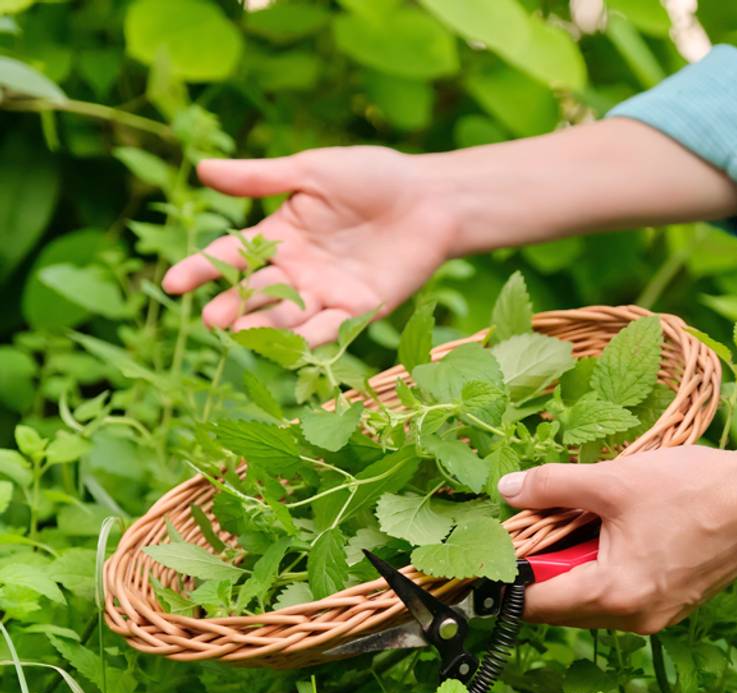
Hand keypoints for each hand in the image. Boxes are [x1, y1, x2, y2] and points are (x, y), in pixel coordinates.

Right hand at [162, 147, 454, 345]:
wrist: (430, 197)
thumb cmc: (372, 176)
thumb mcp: (311, 172)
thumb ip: (261, 178)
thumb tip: (203, 170)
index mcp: (281, 235)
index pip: (233, 255)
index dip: (202, 268)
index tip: (172, 283)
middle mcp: (299, 270)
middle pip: (257, 291)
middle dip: (234, 305)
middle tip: (211, 319)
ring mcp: (328, 293)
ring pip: (289, 315)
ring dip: (265, 325)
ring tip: (239, 332)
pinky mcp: (361, 310)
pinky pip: (332, 328)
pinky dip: (312, 337)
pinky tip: (291, 345)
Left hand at [498, 446, 736, 631]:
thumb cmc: (693, 489)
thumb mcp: (612, 480)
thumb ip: (552, 486)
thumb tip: (506, 493)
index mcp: (613, 597)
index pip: (535, 604)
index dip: (507, 577)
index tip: (495, 546)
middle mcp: (632, 620)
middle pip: (560, 604)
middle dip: (541, 564)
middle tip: (538, 519)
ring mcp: (655, 616)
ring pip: (588, 598)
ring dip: (572, 563)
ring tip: (578, 518)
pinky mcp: (670, 603)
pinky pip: (617, 592)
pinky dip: (601, 566)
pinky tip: (609, 530)